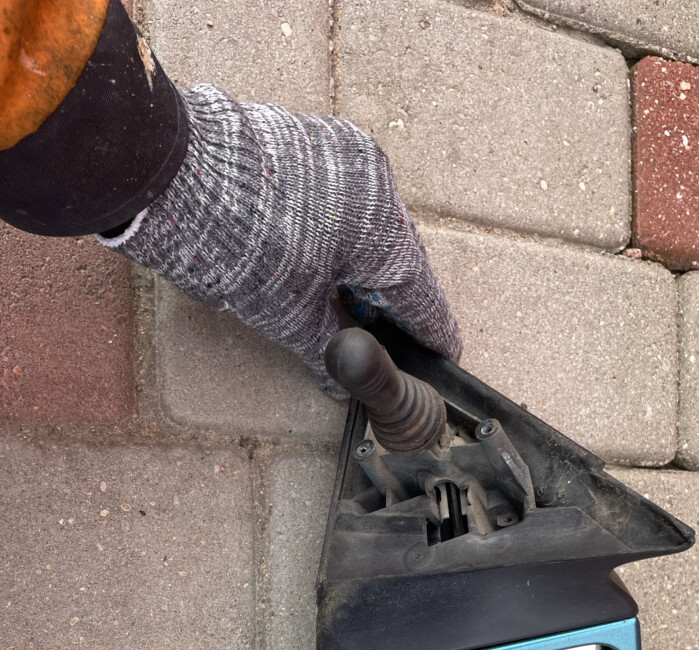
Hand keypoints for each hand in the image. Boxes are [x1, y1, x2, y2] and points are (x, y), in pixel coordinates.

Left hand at [99, 84, 461, 395]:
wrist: (169, 176)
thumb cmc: (237, 246)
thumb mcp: (287, 314)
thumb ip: (326, 349)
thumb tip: (342, 380)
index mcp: (383, 230)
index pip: (419, 294)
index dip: (432, 332)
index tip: (447, 352)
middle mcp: (374, 184)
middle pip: (393, 256)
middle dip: (385, 297)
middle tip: (377, 333)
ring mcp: (341, 153)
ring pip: (365, 224)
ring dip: (355, 263)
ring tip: (335, 298)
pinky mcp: (306, 137)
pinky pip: (337, 196)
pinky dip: (333, 230)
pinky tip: (311, 255)